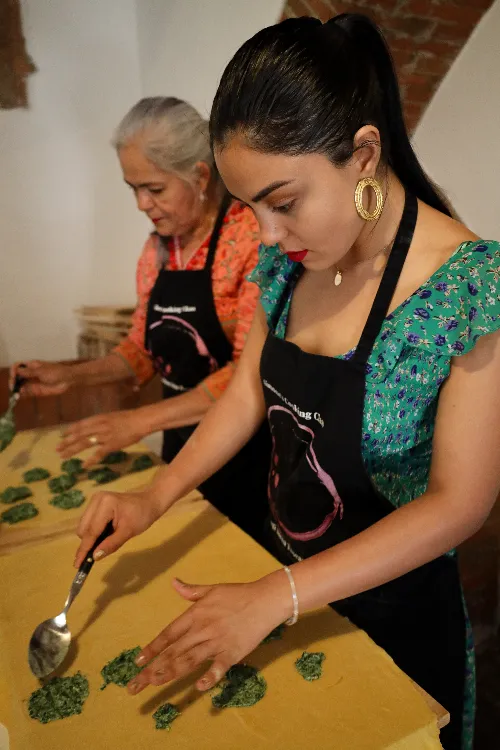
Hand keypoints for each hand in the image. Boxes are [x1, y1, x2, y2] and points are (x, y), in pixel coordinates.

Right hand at [9, 360, 70, 396]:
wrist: (68, 379)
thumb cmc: (57, 372)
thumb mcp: (42, 371)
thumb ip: (29, 372)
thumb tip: (17, 370)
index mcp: (31, 366)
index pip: (17, 366)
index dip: (13, 371)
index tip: (14, 376)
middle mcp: (30, 374)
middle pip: (17, 377)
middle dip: (13, 382)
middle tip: (14, 387)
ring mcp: (33, 382)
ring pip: (21, 385)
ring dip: (17, 389)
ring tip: (17, 392)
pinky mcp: (37, 390)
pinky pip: (27, 392)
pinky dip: (22, 394)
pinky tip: (21, 395)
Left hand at [57, 409, 147, 467]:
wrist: (139, 421)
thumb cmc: (128, 418)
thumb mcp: (111, 417)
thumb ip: (100, 422)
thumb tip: (92, 428)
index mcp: (98, 418)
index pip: (80, 425)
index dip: (69, 430)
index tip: (61, 436)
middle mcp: (98, 426)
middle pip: (79, 434)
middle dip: (66, 442)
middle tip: (57, 449)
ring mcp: (104, 436)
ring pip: (84, 443)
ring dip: (72, 450)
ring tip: (63, 456)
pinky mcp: (111, 445)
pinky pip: (98, 453)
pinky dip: (91, 460)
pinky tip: (84, 465)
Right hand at [74, 486, 164, 566]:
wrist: (149, 502)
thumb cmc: (142, 516)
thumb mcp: (128, 532)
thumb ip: (111, 544)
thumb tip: (94, 557)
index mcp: (105, 504)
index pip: (91, 530)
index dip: (84, 549)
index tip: (77, 564)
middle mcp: (96, 500)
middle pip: (83, 529)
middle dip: (88, 543)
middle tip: (95, 556)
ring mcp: (95, 501)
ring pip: (84, 526)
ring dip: (91, 538)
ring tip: (106, 540)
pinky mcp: (95, 504)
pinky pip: (88, 522)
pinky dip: (94, 532)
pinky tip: (105, 534)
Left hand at [127, 573, 290, 694]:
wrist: (265, 600)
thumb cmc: (238, 594)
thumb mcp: (212, 589)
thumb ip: (191, 591)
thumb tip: (173, 582)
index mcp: (196, 614)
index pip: (169, 633)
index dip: (153, 647)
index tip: (138, 660)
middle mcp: (202, 630)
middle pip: (174, 651)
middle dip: (153, 668)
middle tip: (135, 684)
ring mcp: (217, 643)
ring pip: (189, 660)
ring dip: (170, 673)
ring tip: (153, 683)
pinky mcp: (232, 653)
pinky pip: (218, 668)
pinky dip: (209, 678)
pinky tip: (199, 688)